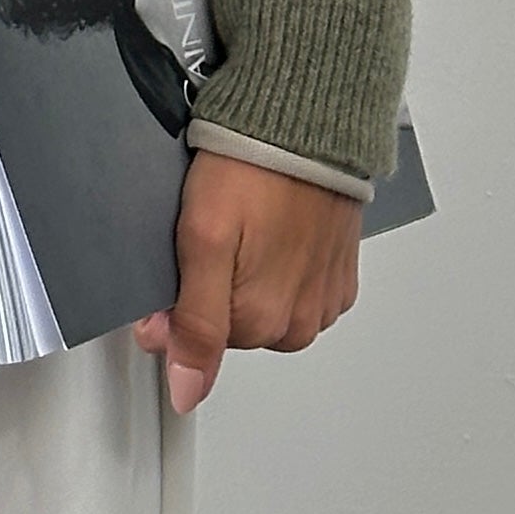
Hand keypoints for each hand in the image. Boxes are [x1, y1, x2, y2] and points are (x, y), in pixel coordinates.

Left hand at [132, 152, 359, 412]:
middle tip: (213, 231)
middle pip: (235, 324)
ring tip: (246, 223)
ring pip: (268, 307)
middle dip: (217, 286)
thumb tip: (187, 392)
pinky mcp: (340, 270)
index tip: (174, 259)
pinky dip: (282, 263)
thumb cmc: (252, 167)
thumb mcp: (201, 241)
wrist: (308, 122)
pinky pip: (300, 286)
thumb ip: (194, 324)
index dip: (176, 299)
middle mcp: (301, 320)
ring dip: (250, 274)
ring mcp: (324, 296)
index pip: (198, 338)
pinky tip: (273, 226)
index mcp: (263, 321)